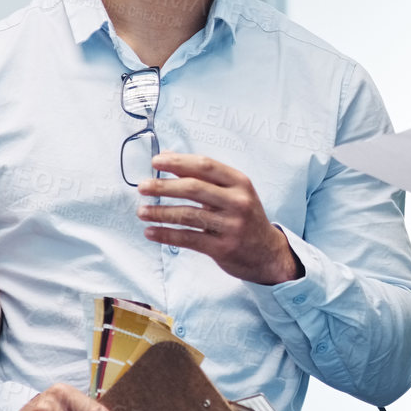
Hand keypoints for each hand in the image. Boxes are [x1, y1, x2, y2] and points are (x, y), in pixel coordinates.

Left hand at [138, 153, 300, 285]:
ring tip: (142, 211)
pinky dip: (166, 234)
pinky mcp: (223, 247)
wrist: (268, 253)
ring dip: (160, 212)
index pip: (205, 166)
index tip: (156, 161)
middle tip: (142, 186)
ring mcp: (231, 225)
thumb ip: (205, 177)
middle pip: (194, 188)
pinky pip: (188, 238)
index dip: (178, 162)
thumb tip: (169, 158)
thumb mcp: (234, 192)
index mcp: (240, 183)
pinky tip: (151, 232)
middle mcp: (238, 202)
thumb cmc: (245, 217)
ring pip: (188, 214)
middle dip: (164, 186)